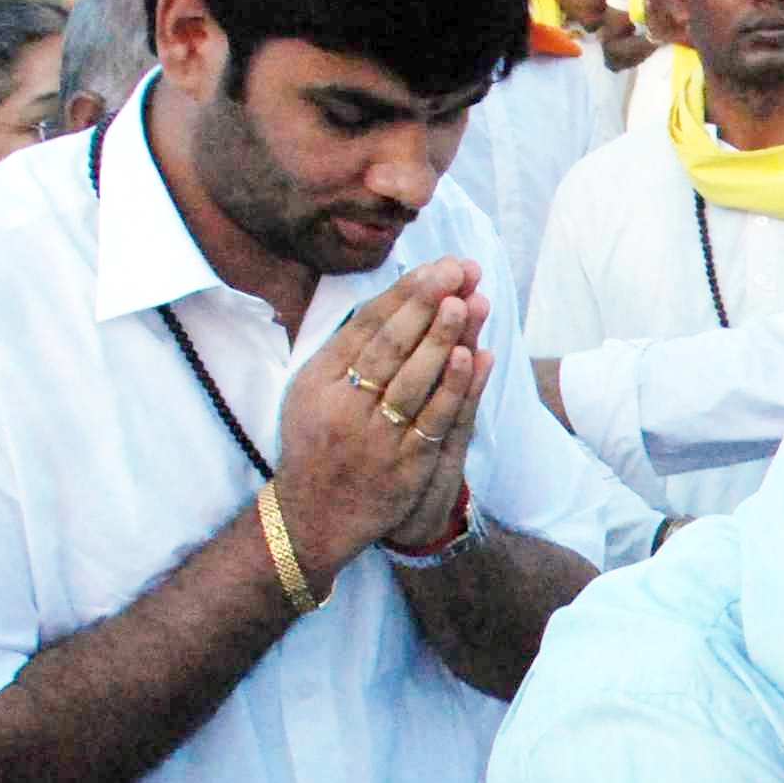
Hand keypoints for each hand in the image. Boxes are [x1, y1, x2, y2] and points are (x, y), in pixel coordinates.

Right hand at [273, 256, 484, 577]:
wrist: (314, 516)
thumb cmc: (318, 443)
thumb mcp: (311, 392)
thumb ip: (345, 350)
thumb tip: (393, 299)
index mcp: (318, 381)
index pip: (365, 327)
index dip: (403, 294)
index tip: (435, 267)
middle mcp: (343, 406)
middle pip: (389, 346)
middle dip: (425, 304)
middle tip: (459, 270)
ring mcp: (374, 438)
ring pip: (412, 380)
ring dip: (442, 339)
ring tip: (467, 302)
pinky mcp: (404, 466)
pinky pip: (433, 421)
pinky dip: (454, 389)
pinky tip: (472, 358)